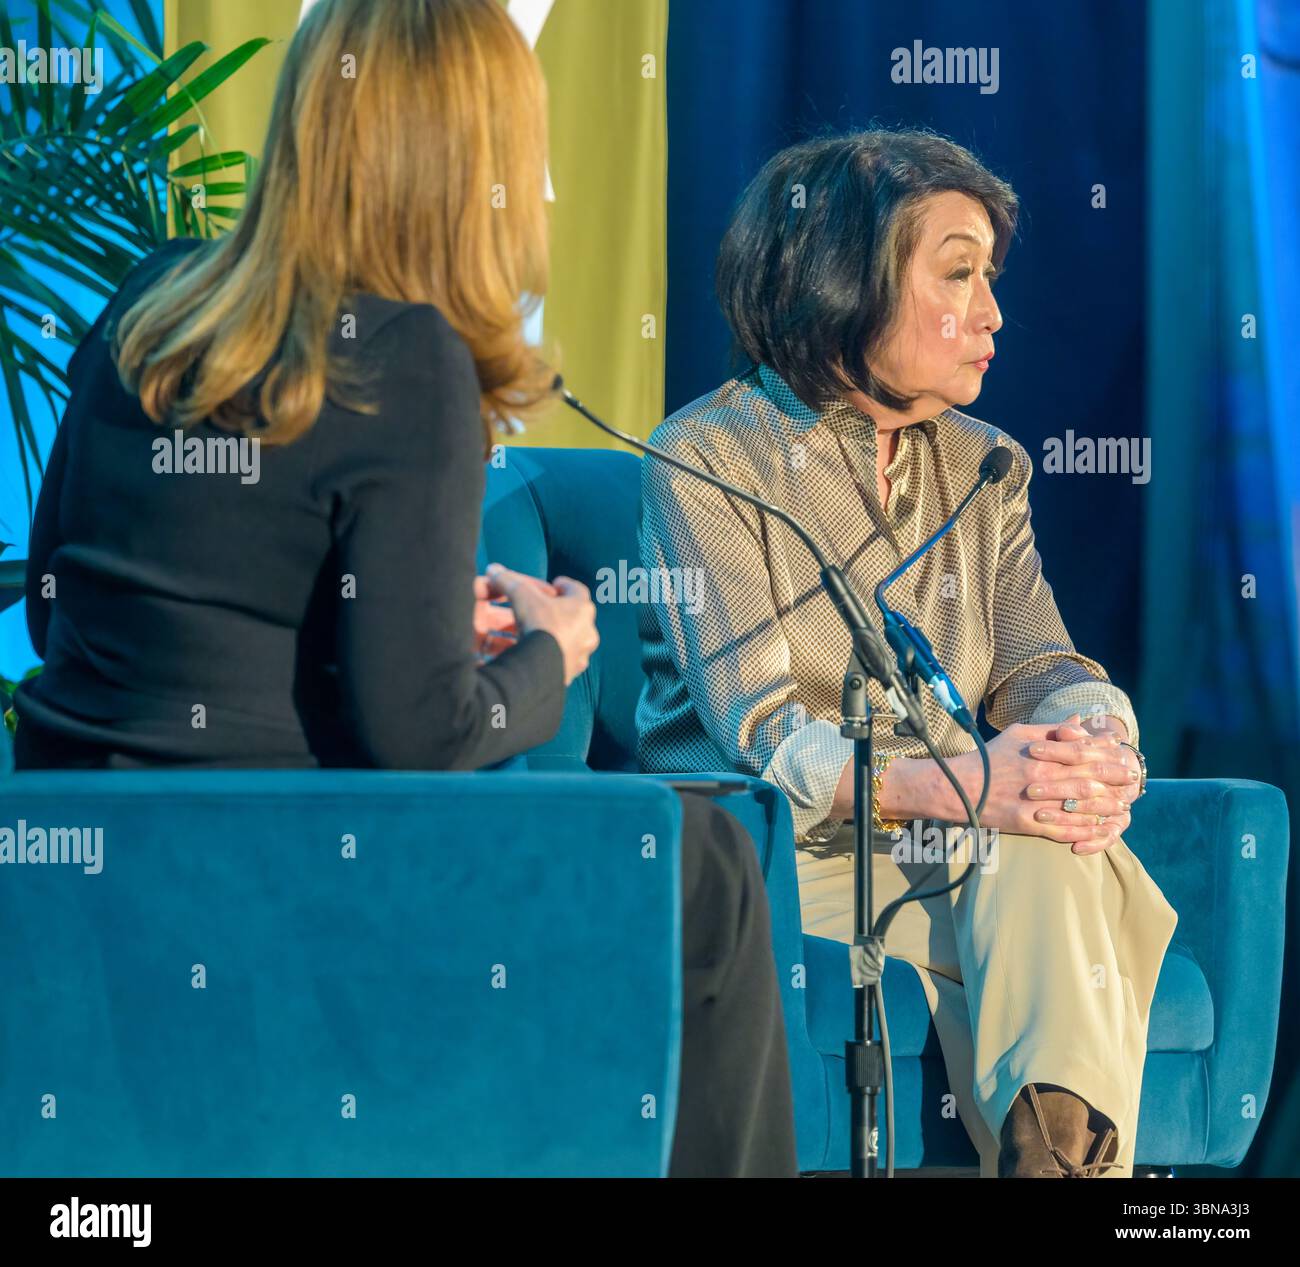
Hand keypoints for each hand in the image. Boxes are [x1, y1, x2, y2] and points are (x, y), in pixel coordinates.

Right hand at [483, 562, 598, 685]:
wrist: (543, 666)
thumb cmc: (539, 625)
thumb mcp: (522, 596)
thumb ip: (509, 581)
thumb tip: (493, 569)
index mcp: (582, 609)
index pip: (577, 590)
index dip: (564, 585)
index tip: (555, 583)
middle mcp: (587, 632)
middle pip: (573, 617)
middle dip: (556, 613)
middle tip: (540, 610)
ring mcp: (580, 655)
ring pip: (566, 641)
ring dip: (551, 636)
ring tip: (532, 634)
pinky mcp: (570, 674)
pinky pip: (558, 661)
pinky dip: (547, 656)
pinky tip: (533, 655)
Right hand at [938, 713, 1139, 852]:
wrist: (960, 788)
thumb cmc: (989, 758)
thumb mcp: (1018, 734)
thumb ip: (1051, 730)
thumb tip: (1079, 720)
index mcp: (1042, 755)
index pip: (1084, 752)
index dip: (1107, 753)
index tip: (1121, 752)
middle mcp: (1044, 778)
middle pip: (1090, 779)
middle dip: (1115, 780)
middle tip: (1132, 780)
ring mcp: (1038, 804)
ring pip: (1082, 806)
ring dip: (1106, 806)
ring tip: (1122, 805)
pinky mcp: (1031, 825)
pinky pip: (1066, 830)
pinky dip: (1086, 831)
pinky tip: (1100, 829)